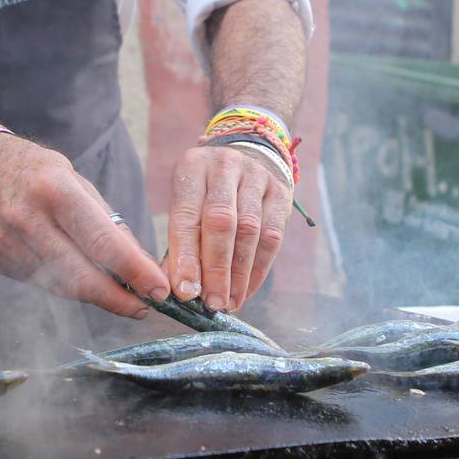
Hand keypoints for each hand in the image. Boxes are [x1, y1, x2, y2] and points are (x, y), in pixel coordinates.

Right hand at [0, 135, 167, 317]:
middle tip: (143, 306)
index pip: (103, 242)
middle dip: (118, 298)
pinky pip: (37, 282)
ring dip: (93, 295)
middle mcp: (28, 219)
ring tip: (118, 296)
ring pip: (60, 286)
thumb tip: (139, 261)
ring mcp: (5, 243)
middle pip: (81, 276)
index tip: (158, 290)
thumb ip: (104, 219)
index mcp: (56, 190)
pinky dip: (62, 285)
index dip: (135, 272)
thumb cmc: (30, 169)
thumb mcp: (73, 178)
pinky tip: (77, 279)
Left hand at [164, 144, 293, 311]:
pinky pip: (273, 236)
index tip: (185, 292)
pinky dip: (259, 269)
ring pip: (250, 230)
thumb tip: (177, 289)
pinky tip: (247, 290)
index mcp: (192, 166)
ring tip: (230, 302)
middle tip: (212, 303)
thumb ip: (180, 242)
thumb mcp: (186, 202)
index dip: (186, 256)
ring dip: (239, 274)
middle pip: (221, 222)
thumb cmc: (206, 191)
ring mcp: (256, 176)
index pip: (187, 216)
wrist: (248, 155)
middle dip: (216, 268)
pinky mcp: (281, 191)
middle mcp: (225, 166)